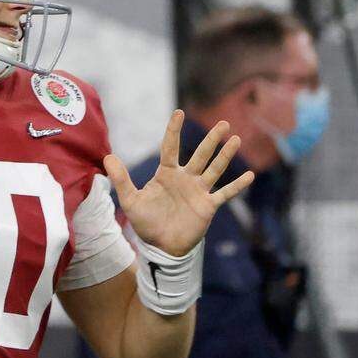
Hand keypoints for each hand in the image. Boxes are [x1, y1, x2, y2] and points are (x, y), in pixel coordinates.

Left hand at [104, 110, 254, 256]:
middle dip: (211, 140)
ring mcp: (198, 191)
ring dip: (225, 156)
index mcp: (166, 174)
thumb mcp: (130, 200)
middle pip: (200, 154)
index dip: (174, 130)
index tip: (179, 112)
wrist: (161, 246)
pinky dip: (236, 185)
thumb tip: (107, 157)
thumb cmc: (146, 222)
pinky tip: (250, 175)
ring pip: (214, 169)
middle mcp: (185, 178)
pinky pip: (225, 194)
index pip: (171, 147)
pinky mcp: (208, 206)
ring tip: (236, 139)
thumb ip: (121, 179)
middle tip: (223, 124)